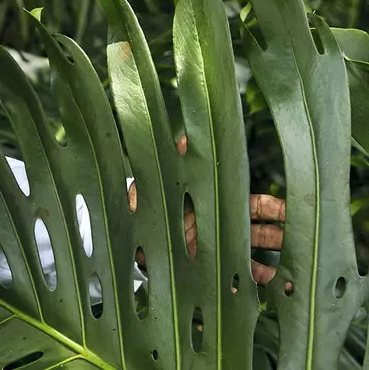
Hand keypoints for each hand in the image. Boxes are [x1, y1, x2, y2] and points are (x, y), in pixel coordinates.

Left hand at [129, 135, 288, 288]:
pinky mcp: (204, 274)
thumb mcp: (156, 183)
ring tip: (287, 275)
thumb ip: (173, 161)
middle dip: (281, 238)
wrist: (126, 238)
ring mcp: (213, 252)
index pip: (251, 204)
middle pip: (259, 233)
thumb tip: (183, 137)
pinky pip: (232, 282)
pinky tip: (258, 292)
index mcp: (212, 204)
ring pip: (250, 260)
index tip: (292, 212)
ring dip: (269, 267)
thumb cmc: (142, 206)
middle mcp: (217, 228)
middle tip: (301, 243)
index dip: (273, 208)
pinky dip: (246, 287)